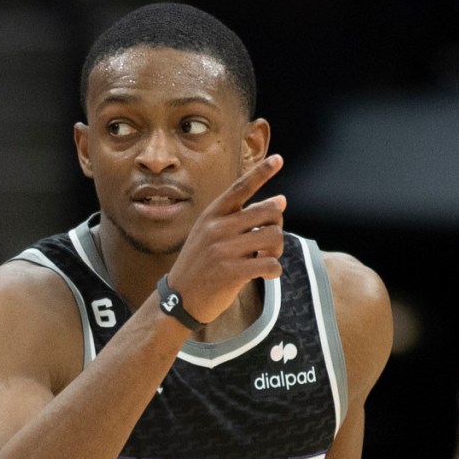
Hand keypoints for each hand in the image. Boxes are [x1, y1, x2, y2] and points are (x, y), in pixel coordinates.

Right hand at [165, 153, 287, 325]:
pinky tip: (266, 274)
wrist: (179, 299)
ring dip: (278, 250)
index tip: (279, 159)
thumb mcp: (209, 235)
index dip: (261, 172)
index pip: (241, 188)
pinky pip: (270, 264)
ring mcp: (223, 250)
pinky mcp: (231, 272)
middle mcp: (217, 228)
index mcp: (212, 215)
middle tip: (269, 242)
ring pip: (274, 237)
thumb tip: (280, 201)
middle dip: (277, 227)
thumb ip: (239, 219)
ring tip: (266, 258)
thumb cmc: (200, 266)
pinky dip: (274, 270)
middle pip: (269, 212)